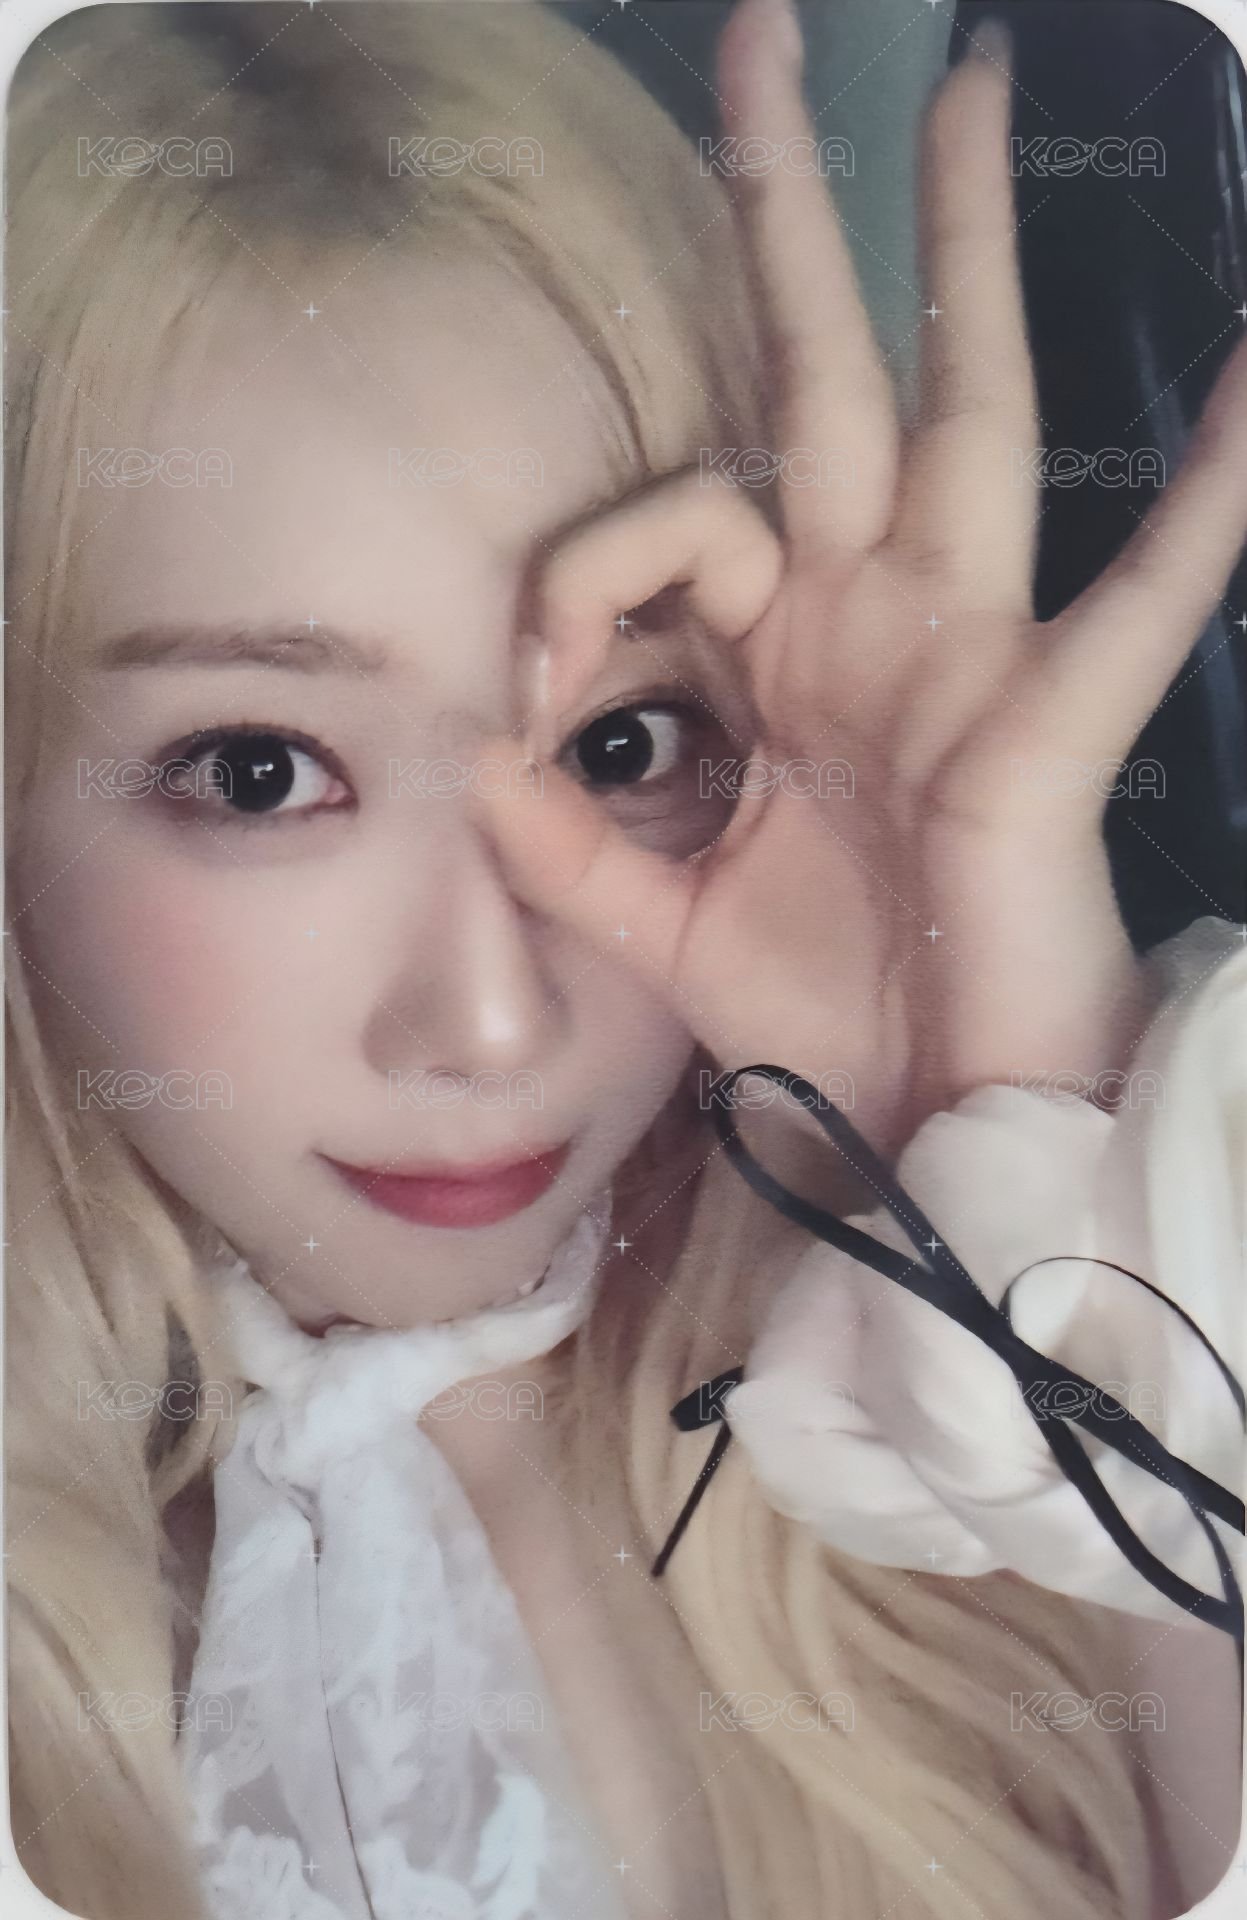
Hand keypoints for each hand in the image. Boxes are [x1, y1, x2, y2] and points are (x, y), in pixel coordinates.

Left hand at [480, 0, 1246, 1146]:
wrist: (925, 1127)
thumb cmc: (821, 1018)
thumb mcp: (650, 917)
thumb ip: (557, 832)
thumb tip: (474, 742)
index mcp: (787, 658)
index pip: (675, 521)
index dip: (583, 572)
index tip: (529, 688)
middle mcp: (878, 622)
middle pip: (836, 378)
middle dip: (796, 219)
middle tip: (767, 42)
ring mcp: (969, 655)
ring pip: (968, 418)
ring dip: (964, 258)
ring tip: (974, 89)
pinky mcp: (1045, 725)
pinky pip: (1143, 594)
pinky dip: (1210, 489)